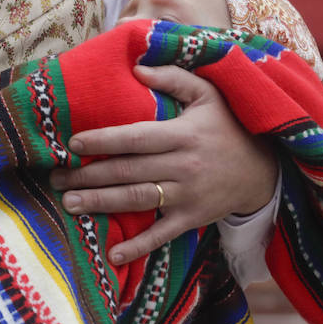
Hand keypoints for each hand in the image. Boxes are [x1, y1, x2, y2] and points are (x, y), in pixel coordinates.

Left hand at [49, 64, 277, 265]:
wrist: (267, 170)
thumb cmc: (228, 126)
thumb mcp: (209, 94)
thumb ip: (174, 78)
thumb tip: (136, 68)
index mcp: (183, 135)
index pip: (136, 138)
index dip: (103, 141)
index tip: (72, 144)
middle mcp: (184, 166)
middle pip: (128, 172)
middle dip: (89, 177)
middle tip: (55, 180)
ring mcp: (189, 195)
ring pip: (137, 200)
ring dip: (101, 204)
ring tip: (69, 205)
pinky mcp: (194, 218)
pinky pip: (163, 234)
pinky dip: (139, 246)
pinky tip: (113, 256)